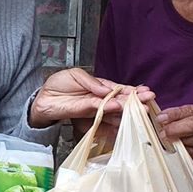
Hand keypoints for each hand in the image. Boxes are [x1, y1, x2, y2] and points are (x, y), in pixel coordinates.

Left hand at [31, 68, 153, 133]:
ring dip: (127, 109)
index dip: (131, 90)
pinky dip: (110, 112)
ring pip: (114, 109)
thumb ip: (92, 82)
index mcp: (100, 87)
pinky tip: (120, 108)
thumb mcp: (76, 75)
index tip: (145, 91)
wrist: (43, 98)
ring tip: (141, 107)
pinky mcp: (86, 116)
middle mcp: (100, 99)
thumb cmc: (59, 85)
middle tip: (148, 100)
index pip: (118, 89)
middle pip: (120, 100)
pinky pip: (100, 114)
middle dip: (135, 100)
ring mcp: (95, 109)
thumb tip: (107, 89)